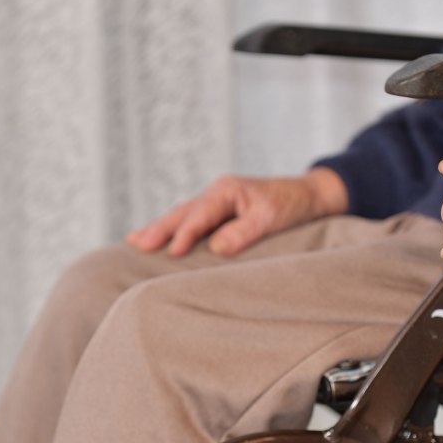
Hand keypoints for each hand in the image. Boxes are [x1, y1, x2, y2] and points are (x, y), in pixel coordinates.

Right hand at [125, 168, 347, 256]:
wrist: (308, 196)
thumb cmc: (291, 205)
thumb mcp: (271, 218)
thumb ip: (244, 232)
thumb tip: (216, 248)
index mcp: (226, 190)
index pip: (200, 215)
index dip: (185, 234)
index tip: (172, 252)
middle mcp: (216, 193)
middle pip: (181, 213)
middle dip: (158, 229)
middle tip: (135, 244)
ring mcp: (215, 202)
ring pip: (181, 216)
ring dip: (159, 229)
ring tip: (134, 242)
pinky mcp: (218, 213)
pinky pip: (190, 221)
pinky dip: (173, 229)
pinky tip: (157, 238)